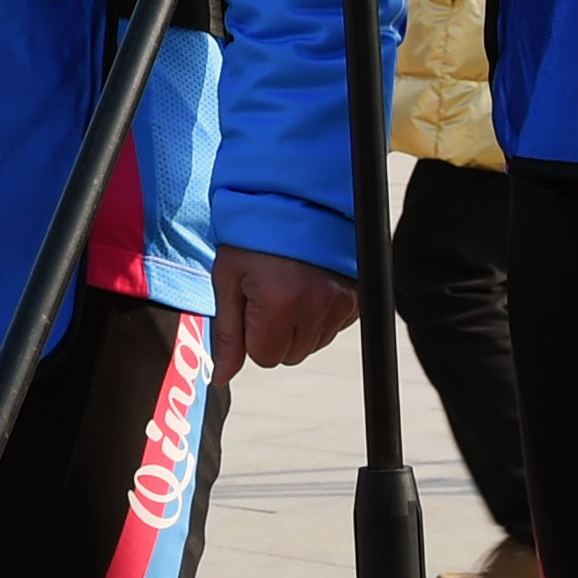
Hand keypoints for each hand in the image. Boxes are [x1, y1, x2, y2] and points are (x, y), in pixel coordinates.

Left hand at [212, 246, 358, 369]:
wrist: (293, 199)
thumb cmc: (253, 236)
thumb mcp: (228, 280)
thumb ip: (227, 334)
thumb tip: (220, 378)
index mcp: (280, 304)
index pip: (264, 357)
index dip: (252, 333)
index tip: (252, 302)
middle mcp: (316, 306)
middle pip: (289, 355)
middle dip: (274, 332)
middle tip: (269, 292)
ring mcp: (342, 303)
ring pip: (312, 345)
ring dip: (297, 326)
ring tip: (288, 285)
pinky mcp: (357, 298)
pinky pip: (333, 328)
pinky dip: (318, 316)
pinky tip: (307, 286)